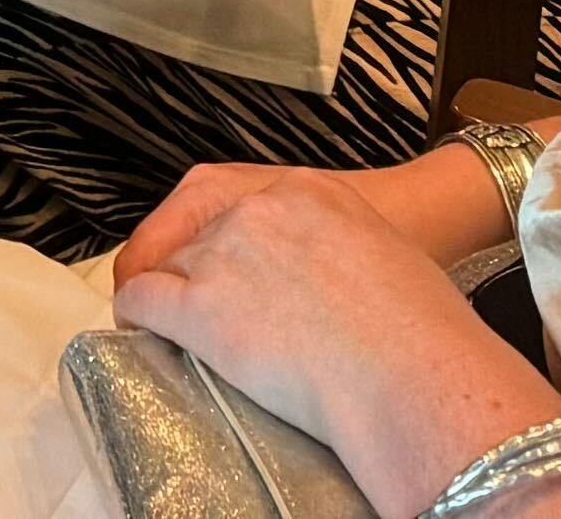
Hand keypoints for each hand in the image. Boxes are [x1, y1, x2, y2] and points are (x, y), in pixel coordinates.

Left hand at [110, 167, 560, 509]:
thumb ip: (341, 248)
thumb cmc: (424, 327)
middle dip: (191, 268)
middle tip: (190, 300)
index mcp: (307, 190)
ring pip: (170, 264)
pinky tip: (136, 328)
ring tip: (163, 321)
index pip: (238, 199)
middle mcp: (258, 211)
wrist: (413, 370)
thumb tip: (334, 285)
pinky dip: (136, 313)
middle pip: (199, 233)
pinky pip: (146, 299)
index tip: (215, 259)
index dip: (219, 235)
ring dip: (165, 291)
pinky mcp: (202, 308)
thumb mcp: (386, 253)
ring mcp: (226, 255)